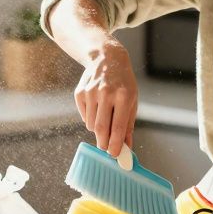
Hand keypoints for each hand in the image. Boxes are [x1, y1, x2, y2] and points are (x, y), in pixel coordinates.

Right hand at [75, 41, 137, 156]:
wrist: (107, 58)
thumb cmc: (123, 83)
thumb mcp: (132, 101)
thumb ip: (128, 125)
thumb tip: (126, 148)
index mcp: (124, 96)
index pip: (118, 127)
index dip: (116, 145)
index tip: (115, 155)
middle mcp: (106, 93)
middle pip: (101, 128)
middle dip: (103, 143)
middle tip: (106, 148)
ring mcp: (91, 92)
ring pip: (91, 124)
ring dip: (98, 130)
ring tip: (105, 121)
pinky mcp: (80, 92)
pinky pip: (84, 116)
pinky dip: (90, 119)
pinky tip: (97, 109)